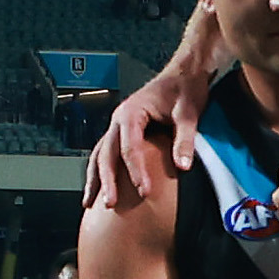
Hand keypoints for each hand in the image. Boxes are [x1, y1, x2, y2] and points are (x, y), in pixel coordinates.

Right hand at [88, 39, 214, 213]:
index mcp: (132, 112)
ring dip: (96, 178)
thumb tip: (182, 166)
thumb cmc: (186, 89)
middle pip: (107, 153)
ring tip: (90, 204)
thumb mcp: (189, 112)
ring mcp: (118, 126)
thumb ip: (184, 139)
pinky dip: (100, 171)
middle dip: (107, 180)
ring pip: (100, 154)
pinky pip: (106, 153)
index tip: (144, 192)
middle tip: (110, 204)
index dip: (136, 171)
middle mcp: (119, 119)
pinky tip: (98, 189)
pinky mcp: (123, 132)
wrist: (185, 73)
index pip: (129, 147)